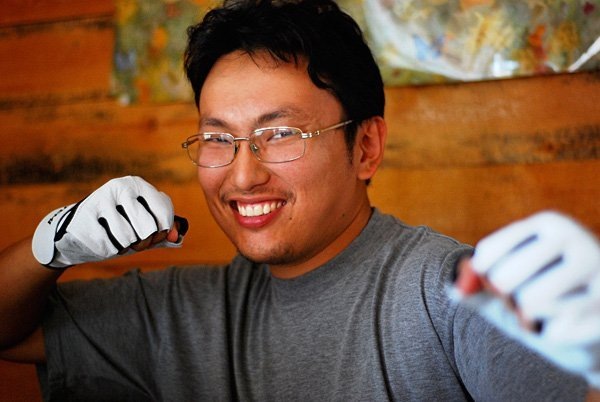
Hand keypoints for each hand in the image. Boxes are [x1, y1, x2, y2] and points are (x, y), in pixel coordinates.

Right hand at [32, 176, 187, 268]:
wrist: (76, 228)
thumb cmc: (119, 226)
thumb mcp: (144, 224)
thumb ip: (165, 229)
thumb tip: (175, 236)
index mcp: (138, 184)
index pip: (164, 213)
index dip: (164, 232)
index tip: (156, 235)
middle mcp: (121, 186)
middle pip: (148, 228)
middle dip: (145, 243)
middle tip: (137, 243)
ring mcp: (102, 199)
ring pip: (129, 238)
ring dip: (126, 247)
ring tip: (118, 240)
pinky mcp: (86, 216)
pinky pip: (109, 244)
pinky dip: (110, 249)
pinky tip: (102, 240)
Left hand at [454, 211, 599, 387]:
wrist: (594, 327)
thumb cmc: (541, 297)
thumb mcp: (504, 286)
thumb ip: (475, 284)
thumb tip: (455, 290)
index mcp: (550, 223)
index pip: (489, 252)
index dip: (482, 276)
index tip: (492, 280)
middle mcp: (577, 239)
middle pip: (504, 278)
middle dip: (506, 298)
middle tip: (523, 300)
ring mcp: (599, 272)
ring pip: (530, 303)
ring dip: (527, 318)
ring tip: (543, 313)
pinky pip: (556, 330)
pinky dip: (552, 335)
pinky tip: (569, 326)